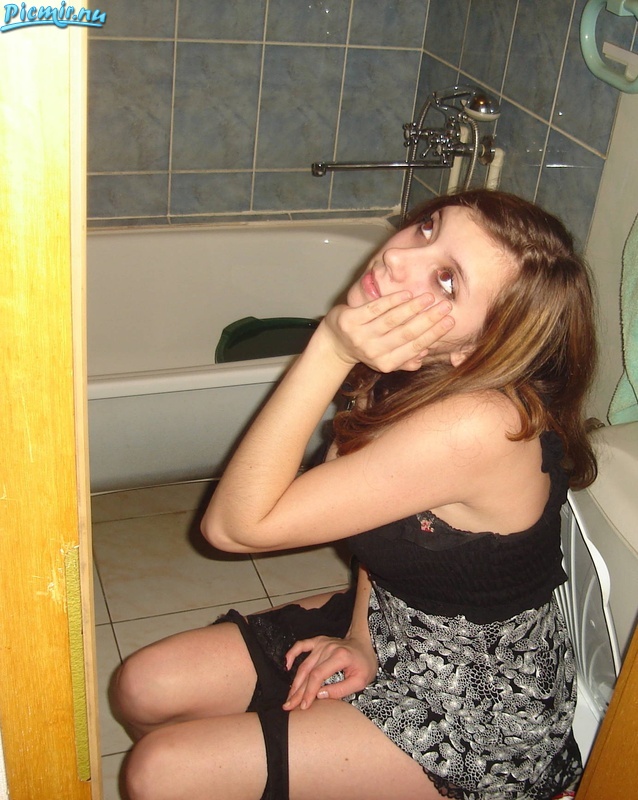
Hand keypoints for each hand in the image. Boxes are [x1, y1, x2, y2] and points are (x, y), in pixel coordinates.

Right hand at [282, 635, 377, 710]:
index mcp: (340, 656)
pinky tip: (286, 664)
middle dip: (297, 691)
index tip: (303, 705)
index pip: (318, 675)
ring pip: (303, 664)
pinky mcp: (319, 642)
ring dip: (295, 682)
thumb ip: (340, 689)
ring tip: (289, 697)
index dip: (309, 691)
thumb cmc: (364, 664)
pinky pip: (302, 645)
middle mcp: (329, 648)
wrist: (365, 645)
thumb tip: (319, 695)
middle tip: (289, 706)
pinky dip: (292, 653)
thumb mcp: (360, 681)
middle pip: (308, 671)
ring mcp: (322, 643)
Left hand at [322, 291, 453, 371]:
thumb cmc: (367, 347)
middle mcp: (373, 352)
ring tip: (429, 297)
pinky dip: (392, 301)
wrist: (335, 343)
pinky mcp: (350, 321)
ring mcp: (360, 336)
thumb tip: (426, 354)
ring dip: (413, 308)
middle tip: (446, 306)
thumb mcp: (386, 358)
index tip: (450, 321)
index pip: (415, 347)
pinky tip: (407, 294)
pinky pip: (374, 309)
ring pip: (392, 320)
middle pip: (407, 333)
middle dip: (429, 319)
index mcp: (386, 363)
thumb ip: (406, 359)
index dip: (434, 334)